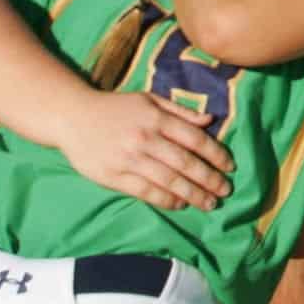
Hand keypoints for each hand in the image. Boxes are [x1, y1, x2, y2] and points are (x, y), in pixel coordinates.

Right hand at [53, 89, 234, 210]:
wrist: (73, 117)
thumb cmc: (116, 108)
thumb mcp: (149, 100)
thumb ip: (180, 110)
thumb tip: (210, 119)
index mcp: (156, 118)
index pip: (195, 139)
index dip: (216, 154)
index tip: (230, 167)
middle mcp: (145, 138)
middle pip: (185, 163)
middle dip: (210, 179)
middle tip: (225, 191)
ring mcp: (129, 159)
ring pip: (169, 181)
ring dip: (193, 194)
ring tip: (210, 203)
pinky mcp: (114, 176)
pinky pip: (146, 192)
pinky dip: (167, 200)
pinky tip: (181, 204)